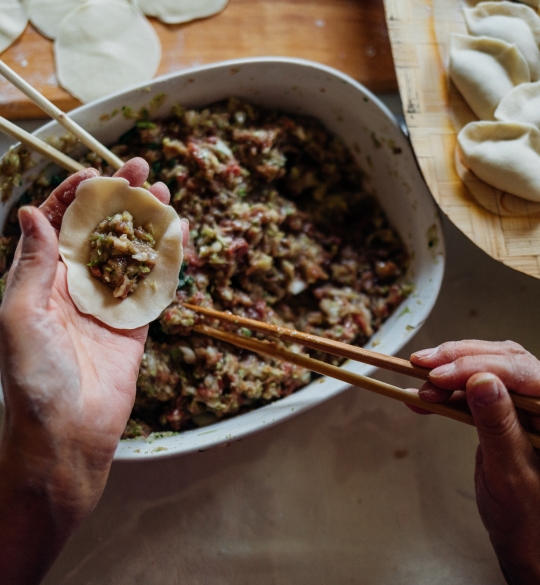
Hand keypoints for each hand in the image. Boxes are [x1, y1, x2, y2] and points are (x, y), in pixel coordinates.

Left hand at [0, 158, 187, 584]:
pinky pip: (153, 285)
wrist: (68, 433)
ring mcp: (108, 304)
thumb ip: (34, 264)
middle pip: (101, 232)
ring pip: (131, 253)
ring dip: (148, 224)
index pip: (59, 225)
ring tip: (165, 195)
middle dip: (120, 200)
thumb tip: (33, 211)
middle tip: (143, 171)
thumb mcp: (20, 314)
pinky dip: (167, 260)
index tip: (97, 174)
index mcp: (41, 279)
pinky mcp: (135, 324)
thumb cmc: (33, 377)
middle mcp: (75, 287)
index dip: (76, 196)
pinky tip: (179, 236)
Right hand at [410, 340, 539, 583]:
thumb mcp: (510, 472)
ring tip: (420, 386)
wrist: (526, 541)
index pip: (524, 372)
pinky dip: (446, 392)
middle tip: (424, 367)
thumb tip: (483, 381)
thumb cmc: (527, 516)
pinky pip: (473, 391)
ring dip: (448, 374)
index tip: (441, 375)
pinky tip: (422, 397)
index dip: (479, 366)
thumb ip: (498, 425)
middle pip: (504, 361)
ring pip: (485, 370)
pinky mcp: (503, 411)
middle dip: (459, 361)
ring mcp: (523, 406)